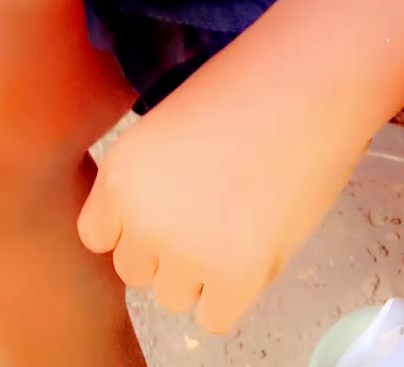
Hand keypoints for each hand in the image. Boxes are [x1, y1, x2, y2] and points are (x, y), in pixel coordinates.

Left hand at [78, 24, 359, 333]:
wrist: (305, 85)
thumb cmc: (243, 88)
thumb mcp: (167, 127)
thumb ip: (149, 181)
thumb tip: (152, 228)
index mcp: (119, 173)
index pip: (97, 237)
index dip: (133, 224)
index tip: (166, 205)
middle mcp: (141, 218)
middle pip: (134, 270)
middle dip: (165, 250)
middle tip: (208, 212)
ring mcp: (186, 252)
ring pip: (173, 296)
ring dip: (198, 273)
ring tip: (236, 222)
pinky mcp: (236, 278)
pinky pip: (213, 318)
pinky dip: (230, 294)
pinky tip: (252, 247)